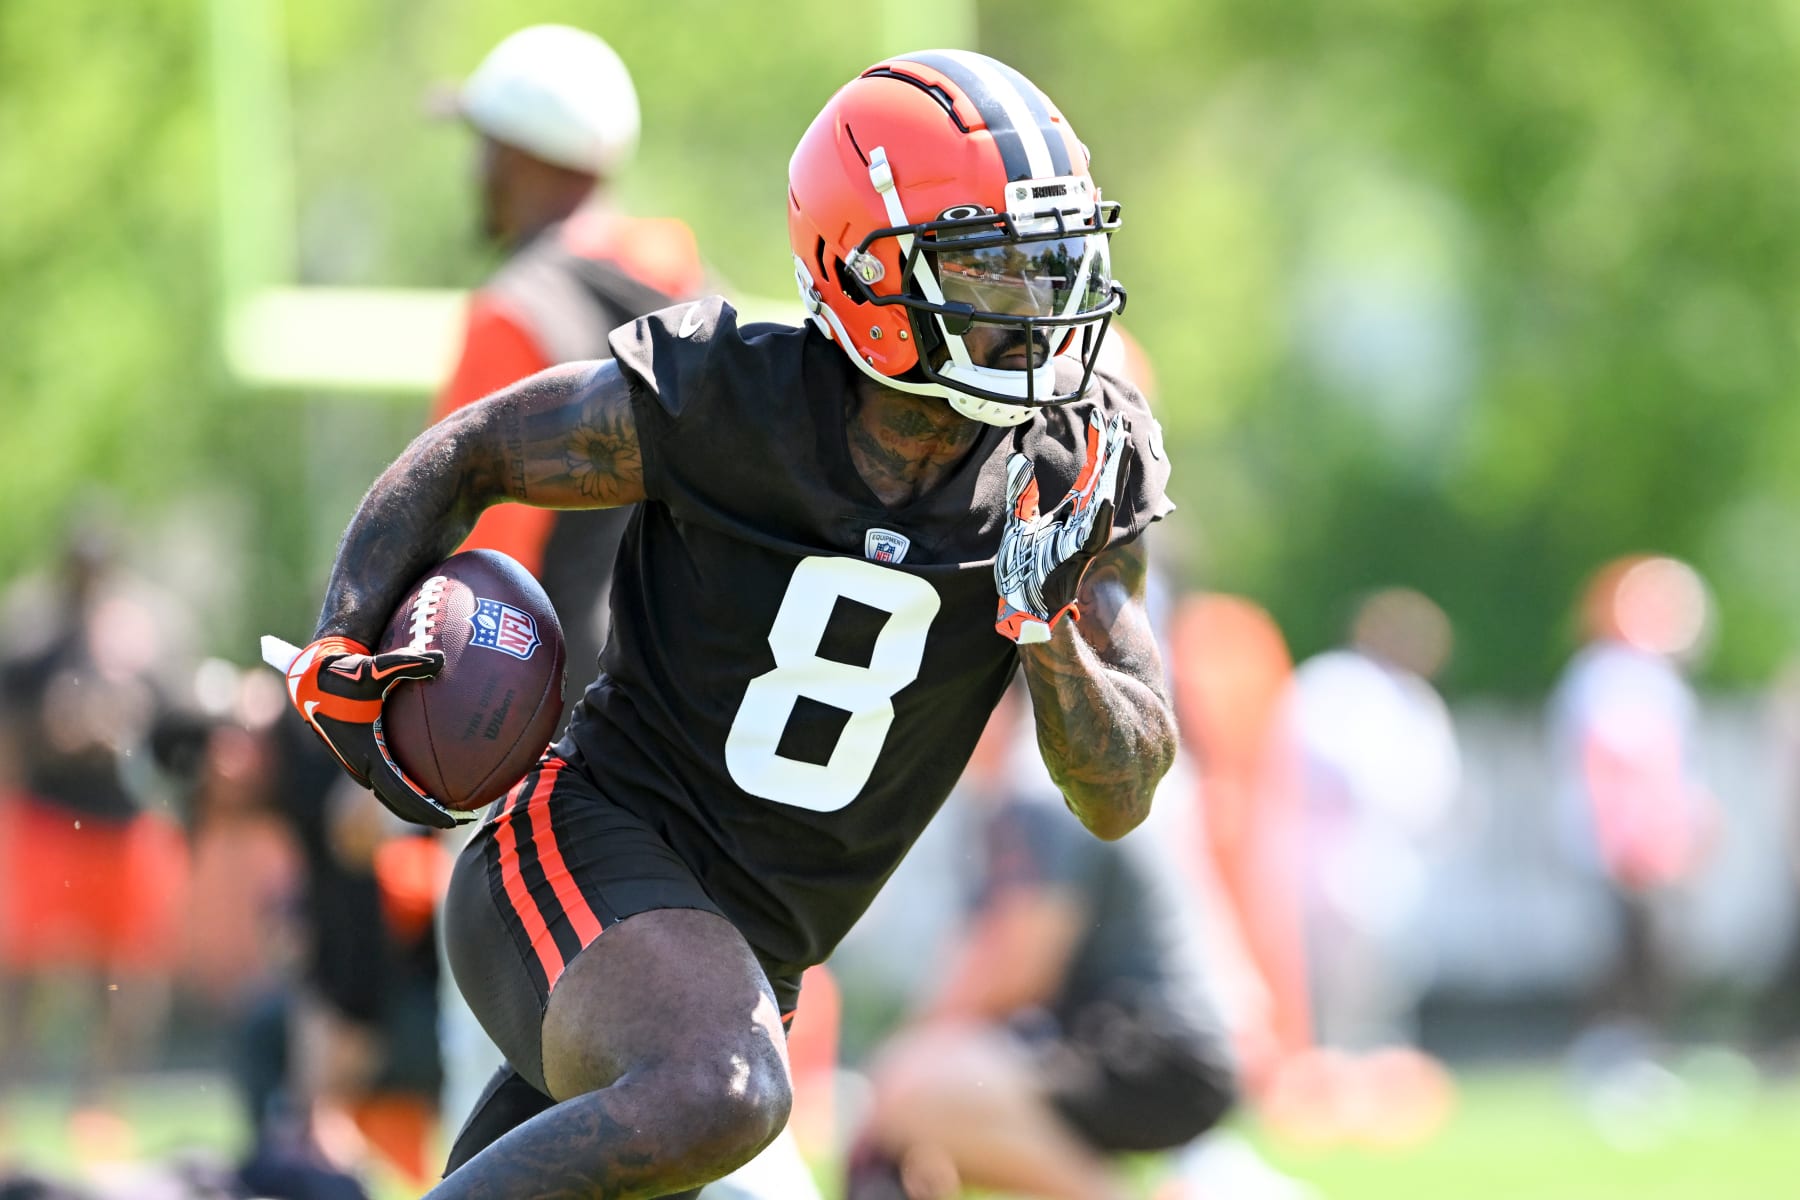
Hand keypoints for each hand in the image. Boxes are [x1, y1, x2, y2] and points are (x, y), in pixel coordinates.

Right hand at [280, 635, 464, 828]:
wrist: (309, 679)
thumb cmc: (343, 674)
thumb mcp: (375, 668)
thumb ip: (407, 664)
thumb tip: (440, 659)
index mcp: (367, 753)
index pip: (402, 793)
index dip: (427, 809)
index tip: (453, 821)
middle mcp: (361, 764)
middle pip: (398, 803)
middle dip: (428, 815)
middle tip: (461, 820)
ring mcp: (357, 763)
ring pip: (390, 794)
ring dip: (415, 804)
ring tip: (449, 807)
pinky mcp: (357, 755)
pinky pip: (385, 778)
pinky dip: (406, 787)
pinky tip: (428, 778)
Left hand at [994, 410, 1131, 643]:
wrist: (1022, 605)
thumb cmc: (1024, 567)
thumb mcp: (1019, 521)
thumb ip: (1022, 491)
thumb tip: (1017, 458)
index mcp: (1074, 512)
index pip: (1091, 471)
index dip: (1097, 444)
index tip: (1102, 416)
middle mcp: (1085, 522)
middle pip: (1104, 479)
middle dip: (1114, 451)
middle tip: (1123, 419)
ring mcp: (1084, 538)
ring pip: (1105, 500)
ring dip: (1114, 473)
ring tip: (1123, 444)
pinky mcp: (1077, 557)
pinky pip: (1092, 534)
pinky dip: (1098, 516)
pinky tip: (1103, 496)